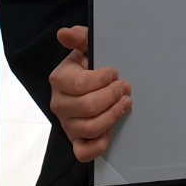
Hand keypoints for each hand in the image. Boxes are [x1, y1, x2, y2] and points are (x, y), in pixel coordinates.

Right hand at [47, 25, 131, 162]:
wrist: (88, 86)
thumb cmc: (89, 67)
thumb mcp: (87, 49)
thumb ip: (80, 38)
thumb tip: (64, 33)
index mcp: (59, 79)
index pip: (80, 84)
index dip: (102, 79)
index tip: (115, 72)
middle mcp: (60, 104)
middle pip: (87, 107)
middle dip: (112, 96)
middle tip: (126, 87)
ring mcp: (67, 124)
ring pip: (89, 128)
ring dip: (112, 116)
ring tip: (126, 104)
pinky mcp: (76, 141)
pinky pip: (83, 152)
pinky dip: (99, 145)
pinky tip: (111, 132)